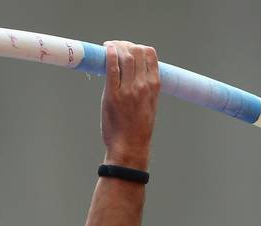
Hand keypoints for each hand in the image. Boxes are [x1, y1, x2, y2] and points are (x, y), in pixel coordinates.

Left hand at [100, 41, 159, 168]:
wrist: (130, 147)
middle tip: (115, 46)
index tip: (129, 48)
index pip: (150, 54)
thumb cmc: (138, 128)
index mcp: (154, 86)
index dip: (139, 47)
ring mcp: (128, 90)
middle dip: (125, 44)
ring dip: (116, 46)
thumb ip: (146, 88)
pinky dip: (109, 55)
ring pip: (125, 57)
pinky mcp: (113, 95)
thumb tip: (136, 74)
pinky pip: (112, 69)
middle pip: (137, 51)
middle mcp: (143, 85)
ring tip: (108, 47)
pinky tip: (106, 49)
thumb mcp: (150, 104)